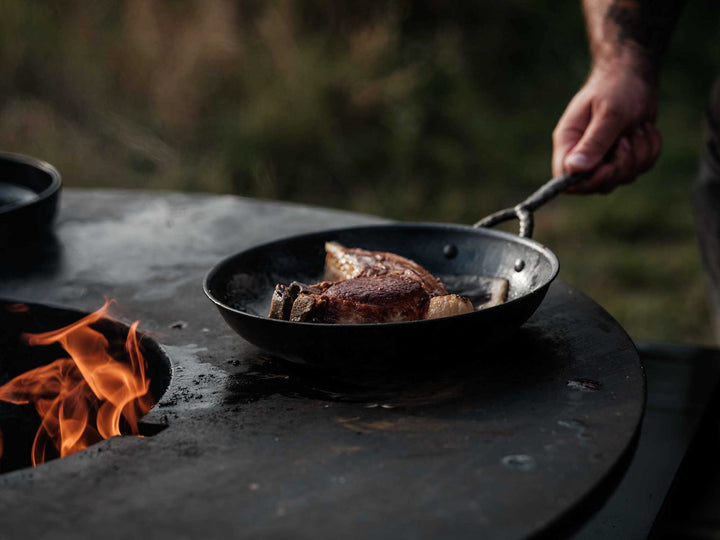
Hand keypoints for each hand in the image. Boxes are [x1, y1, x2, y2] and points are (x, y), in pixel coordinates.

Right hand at [552, 66, 661, 192]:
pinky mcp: (624, 157)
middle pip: (597, 185)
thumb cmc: (616, 89)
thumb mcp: (608, 113)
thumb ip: (593, 142)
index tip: (608, 166)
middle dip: (620, 166)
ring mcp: (604, 158)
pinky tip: (644, 129)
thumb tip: (574, 169)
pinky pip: (641, 168)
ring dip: (638, 154)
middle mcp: (583, 155)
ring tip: (636, 128)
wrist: (634, 77)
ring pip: (622, 178)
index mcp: (568, 143)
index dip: (587, 181)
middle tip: (626, 140)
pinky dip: (649, 150)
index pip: (566, 179)